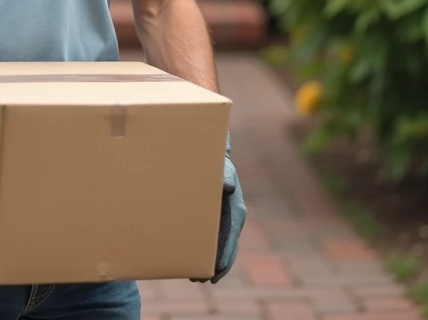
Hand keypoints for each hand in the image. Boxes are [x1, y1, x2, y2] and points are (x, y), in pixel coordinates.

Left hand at [193, 132, 246, 283]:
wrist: (202, 147)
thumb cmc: (211, 153)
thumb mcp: (219, 160)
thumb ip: (224, 171)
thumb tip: (229, 186)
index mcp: (234, 201)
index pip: (232, 231)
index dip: (226, 251)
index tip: (218, 268)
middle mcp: (231, 211)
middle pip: (227, 242)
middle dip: (218, 263)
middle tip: (206, 281)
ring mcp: (222, 214)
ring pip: (219, 243)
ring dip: (211, 262)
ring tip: (198, 279)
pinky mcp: (210, 215)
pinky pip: (210, 237)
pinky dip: (204, 252)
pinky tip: (193, 265)